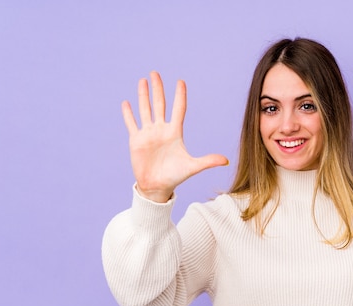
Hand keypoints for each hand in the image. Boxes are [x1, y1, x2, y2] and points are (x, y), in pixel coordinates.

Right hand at [121, 71, 228, 202]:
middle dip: (157, 89)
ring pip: (145, 109)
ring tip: (142, 80)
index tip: (180, 81)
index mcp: (175, 133)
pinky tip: (126, 102)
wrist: (157, 186)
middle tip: (155, 73)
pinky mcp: (136, 140)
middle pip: (159, 104)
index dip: (179, 96)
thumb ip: (208, 161)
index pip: (178, 109)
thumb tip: (226, 161)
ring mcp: (148, 134)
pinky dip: (128, 114)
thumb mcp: (192, 167)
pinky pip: (132, 123)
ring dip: (143, 95)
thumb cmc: (175, 176)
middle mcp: (161, 130)